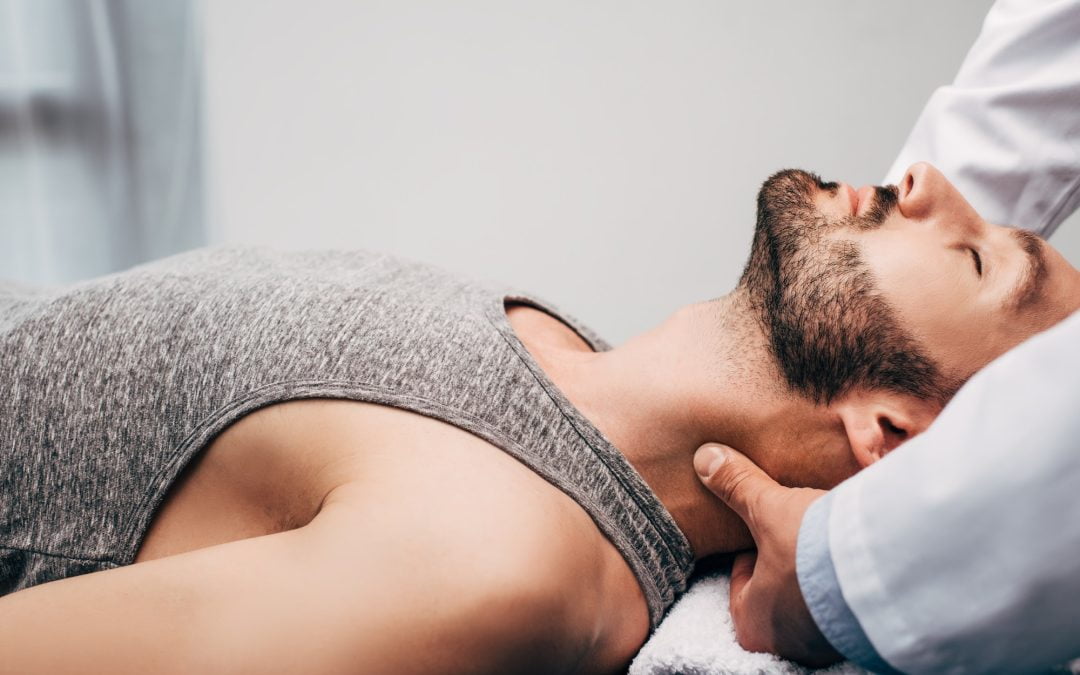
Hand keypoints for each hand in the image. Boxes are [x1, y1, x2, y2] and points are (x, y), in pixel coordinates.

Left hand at [694, 443, 841, 666]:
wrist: (890, 571)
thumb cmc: (813, 551)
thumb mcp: (768, 510)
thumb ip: (737, 486)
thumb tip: (705, 458)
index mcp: (753, 625)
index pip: (740, 582)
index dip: (750, 550)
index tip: (764, 528)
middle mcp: (788, 644)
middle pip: (776, 590)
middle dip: (785, 559)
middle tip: (796, 531)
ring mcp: (828, 645)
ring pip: (811, 598)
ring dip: (818, 570)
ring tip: (828, 539)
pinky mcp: (863, 636)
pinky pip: (845, 604)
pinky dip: (846, 580)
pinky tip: (854, 554)